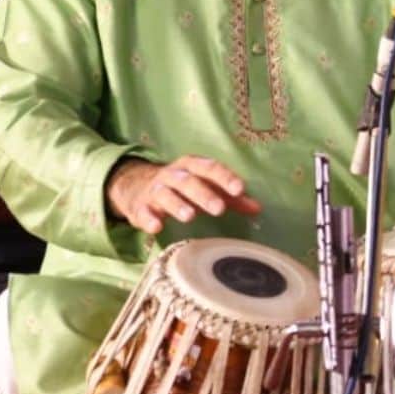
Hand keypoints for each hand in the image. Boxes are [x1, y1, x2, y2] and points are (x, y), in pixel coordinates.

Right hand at [105, 155, 260, 235]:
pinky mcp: (139, 208)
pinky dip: (148, 219)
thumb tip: (257, 208)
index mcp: (192, 166)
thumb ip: (232, 198)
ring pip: (165, 194)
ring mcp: (154, 191)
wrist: (137, 186)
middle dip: (204, 194)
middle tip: (219, 208)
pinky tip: (157, 227)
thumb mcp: (207, 188)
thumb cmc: (183, 188)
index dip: (225, 177)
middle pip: (188, 182)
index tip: (239, 189)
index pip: (210, 168)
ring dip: (177, 205)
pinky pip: (143, 212)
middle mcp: (172, 175)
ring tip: (190, 217)